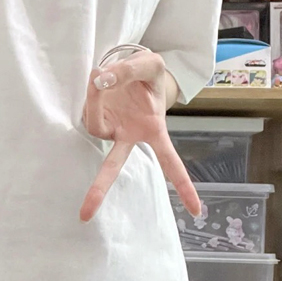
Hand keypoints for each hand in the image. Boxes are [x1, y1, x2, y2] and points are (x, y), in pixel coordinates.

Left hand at [79, 50, 199, 222]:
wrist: (129, 67)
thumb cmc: (147, 74)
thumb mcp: (151, 65)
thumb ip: (128, 70)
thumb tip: (100, 80)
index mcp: (153, 132)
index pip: (170, 163)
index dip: (183, 185)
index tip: (196, 211)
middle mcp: (129, 136)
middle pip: (114, 165)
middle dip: (100, 188)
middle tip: (85, 215)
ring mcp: (108, 127)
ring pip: (95, 123)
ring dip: (95, 101)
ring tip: (100, 75)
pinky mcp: (91, 115)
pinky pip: (88, 108)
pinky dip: (91, 92)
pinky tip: (98, 78)